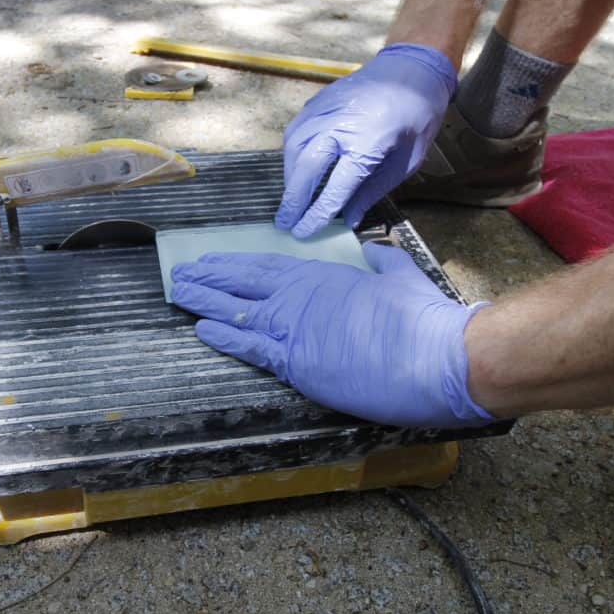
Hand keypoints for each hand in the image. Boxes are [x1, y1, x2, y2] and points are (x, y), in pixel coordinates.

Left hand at [170, 243, 493, 427]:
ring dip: (205, 303)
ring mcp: (295, 329)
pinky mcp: (297, 363)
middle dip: (209, 278)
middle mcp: (301, 297)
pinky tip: (202, 330)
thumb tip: (373, 250)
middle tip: (180, 274)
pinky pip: (250, 347)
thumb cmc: (422, 318)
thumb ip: (381, 262)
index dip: (234, 264)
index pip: (267, 266)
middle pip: (243, 284)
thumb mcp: (400, 277)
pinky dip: (224, 338)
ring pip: (237, 312)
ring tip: (179, 295)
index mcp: (323, 276)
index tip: (211, 261)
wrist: (435, 355)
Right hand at [275, 43, 456, 237]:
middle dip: (293, 199)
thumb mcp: (406, 162)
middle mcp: (341, 123)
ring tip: (291, 199)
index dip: (317, 213)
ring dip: (289, 177)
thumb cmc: (416, 117)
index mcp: (369, 141)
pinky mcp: (317, 101)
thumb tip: (348, 219)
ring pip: (294, 148)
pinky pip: (295, 131)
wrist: (412, 67)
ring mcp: (325, 109)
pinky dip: (290, 154)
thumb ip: (373, 191)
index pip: (335, 187)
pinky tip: (294, 170)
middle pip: (307, 167)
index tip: (303, 232)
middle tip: (284, 222)